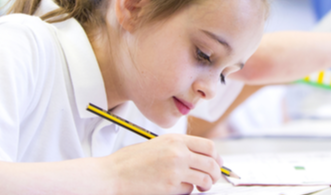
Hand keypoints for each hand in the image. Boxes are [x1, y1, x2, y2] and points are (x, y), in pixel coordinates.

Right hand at [106, 134, 222, 193]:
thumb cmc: (131, 161)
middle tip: (213, 178)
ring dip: (206, 184)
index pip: (208, 146)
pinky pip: (189, 190)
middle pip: (211, 163)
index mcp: (175, 140)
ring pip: (205, 178)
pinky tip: (178, 189)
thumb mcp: (157, 145)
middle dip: (216, 173)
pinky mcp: (171, 186)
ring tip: (202, 186)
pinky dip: (188, 191)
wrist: (112, 174)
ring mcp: (176, 170)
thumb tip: (199, 157)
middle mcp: (178, 153)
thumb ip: (178, 148)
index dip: (216, 156)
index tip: (217, 163)